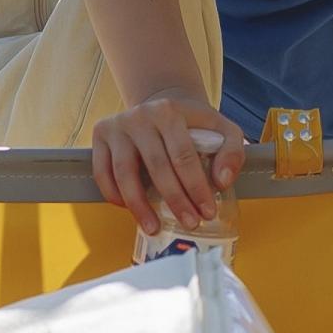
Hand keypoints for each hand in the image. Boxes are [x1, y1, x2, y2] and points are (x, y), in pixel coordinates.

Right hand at [91, 88, 246, 236]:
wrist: (159, 104)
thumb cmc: (192, 123)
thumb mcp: (221, 129)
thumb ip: (232, 152)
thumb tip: (222, 182)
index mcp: (170, 111)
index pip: (183, 156)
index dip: (196, 187)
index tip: (207, 211)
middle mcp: (140, 116)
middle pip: (157, 167)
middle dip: (175, 200)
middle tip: (189, 223)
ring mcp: (117, 126)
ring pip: (125, 173)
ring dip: (140, 206)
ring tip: (154, 228)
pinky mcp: (100, 135)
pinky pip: (103, 172)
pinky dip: (114, 194)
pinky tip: (130, 209)